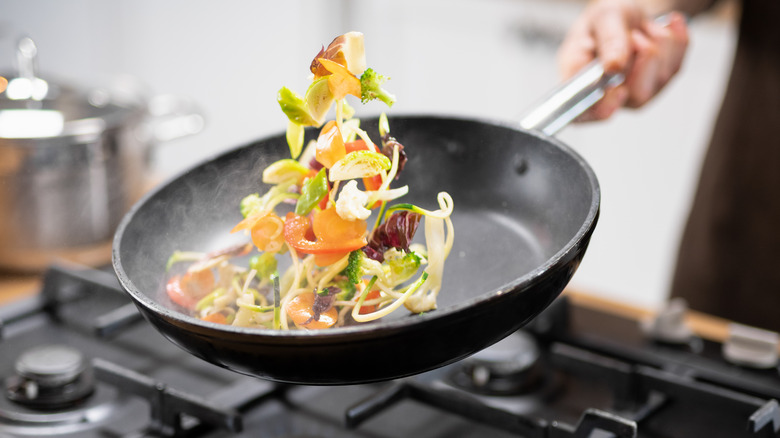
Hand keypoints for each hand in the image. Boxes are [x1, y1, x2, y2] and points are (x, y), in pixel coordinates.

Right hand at [557, 0, 688, 120]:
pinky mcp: (657, 86)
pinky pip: (676, 65)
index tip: (619, 91)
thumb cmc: (605, 20)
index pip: (585, 112)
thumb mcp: (603, 17)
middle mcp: (607, 95)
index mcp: (579, 81)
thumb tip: (613, 66)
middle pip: (635, 95)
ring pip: (661, 77)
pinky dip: (675, 40)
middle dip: (644, 56)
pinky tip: (662, 28)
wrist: (625, 16)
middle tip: (634, 35)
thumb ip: (608, 40)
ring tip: (641, 31)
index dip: (603, 108)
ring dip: (659, 43)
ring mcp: (634, 95)